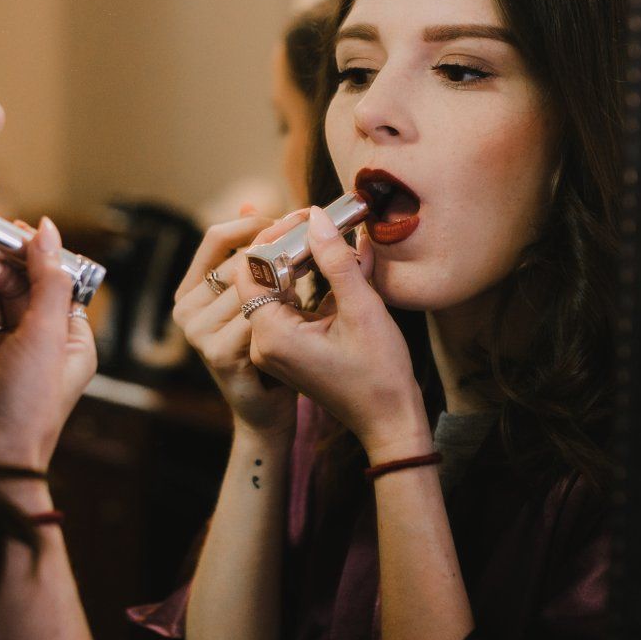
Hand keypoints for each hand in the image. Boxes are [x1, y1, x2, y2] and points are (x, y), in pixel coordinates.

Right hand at [0, 217, 97, 467]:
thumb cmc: (27, 408)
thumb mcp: (46, 337)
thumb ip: (47, 280)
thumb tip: (49, 231)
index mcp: (71, 340)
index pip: (59, 281)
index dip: (42, 254)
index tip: (21, 229)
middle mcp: (39, 341)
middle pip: (26, 282)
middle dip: (11, 260)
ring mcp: (2, 346)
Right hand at [171, 208, 307, 435]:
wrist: (271, 410)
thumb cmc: (270, 349)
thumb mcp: (262, 292)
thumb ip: (253, 251)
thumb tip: (249, 200)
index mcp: (191, 288)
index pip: (216, 236)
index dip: (255, 225)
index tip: (290, 222)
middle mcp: (185, 307)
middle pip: (238, 260)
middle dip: (279, 255)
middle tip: (313, 257)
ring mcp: (197, 332)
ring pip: (250, 287)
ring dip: (286, 288)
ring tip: (307, 298)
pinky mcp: (218, 353)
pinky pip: (258, 317)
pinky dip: (284, 316)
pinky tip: (298, 327)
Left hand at [244, 208, 427, 459]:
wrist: (389, 422)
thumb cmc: (380, 373)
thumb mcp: (362, 310)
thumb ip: (336, 261)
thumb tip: (317, 217)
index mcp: (271, 336)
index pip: (250, 270)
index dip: (273, 239)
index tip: (304, 218)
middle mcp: (262, 344)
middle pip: (259, 279)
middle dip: (285, 247)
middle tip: (314, 221)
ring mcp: (272, 350)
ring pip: (273, 291)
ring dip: (296, 264)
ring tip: (323, 238)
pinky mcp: (286, 352)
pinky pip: (285, 308)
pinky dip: (303, 285)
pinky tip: (327, 266)